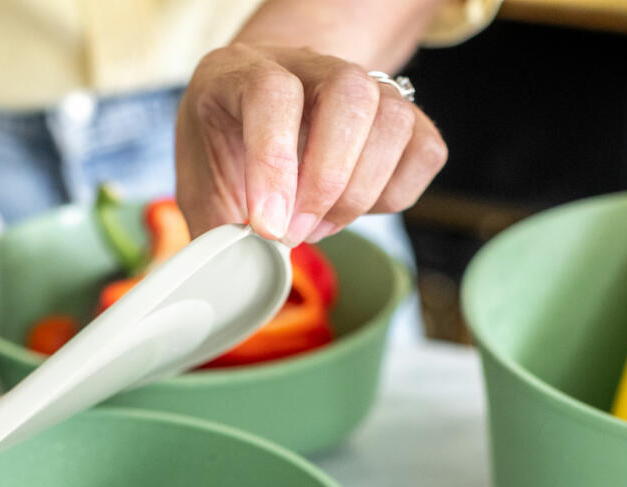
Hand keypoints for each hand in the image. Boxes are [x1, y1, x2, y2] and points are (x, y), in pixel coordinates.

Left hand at [175, 42, 446, 244]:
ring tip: (318, 228)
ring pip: (394, 119)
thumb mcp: (202, 190)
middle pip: (350, 94)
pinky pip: (424, 151)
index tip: (267, 228)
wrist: (258, 120)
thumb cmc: (226, 158)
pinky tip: (352, 211)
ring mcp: (363, 84)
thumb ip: (214, 231)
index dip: (273, 163)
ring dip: (359, 193)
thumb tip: (233, 281)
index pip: (273, 94)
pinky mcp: (402, 117)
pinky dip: (395, 195)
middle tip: (295, 234)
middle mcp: (308, 65)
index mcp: (242, 72)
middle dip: (327, 182)